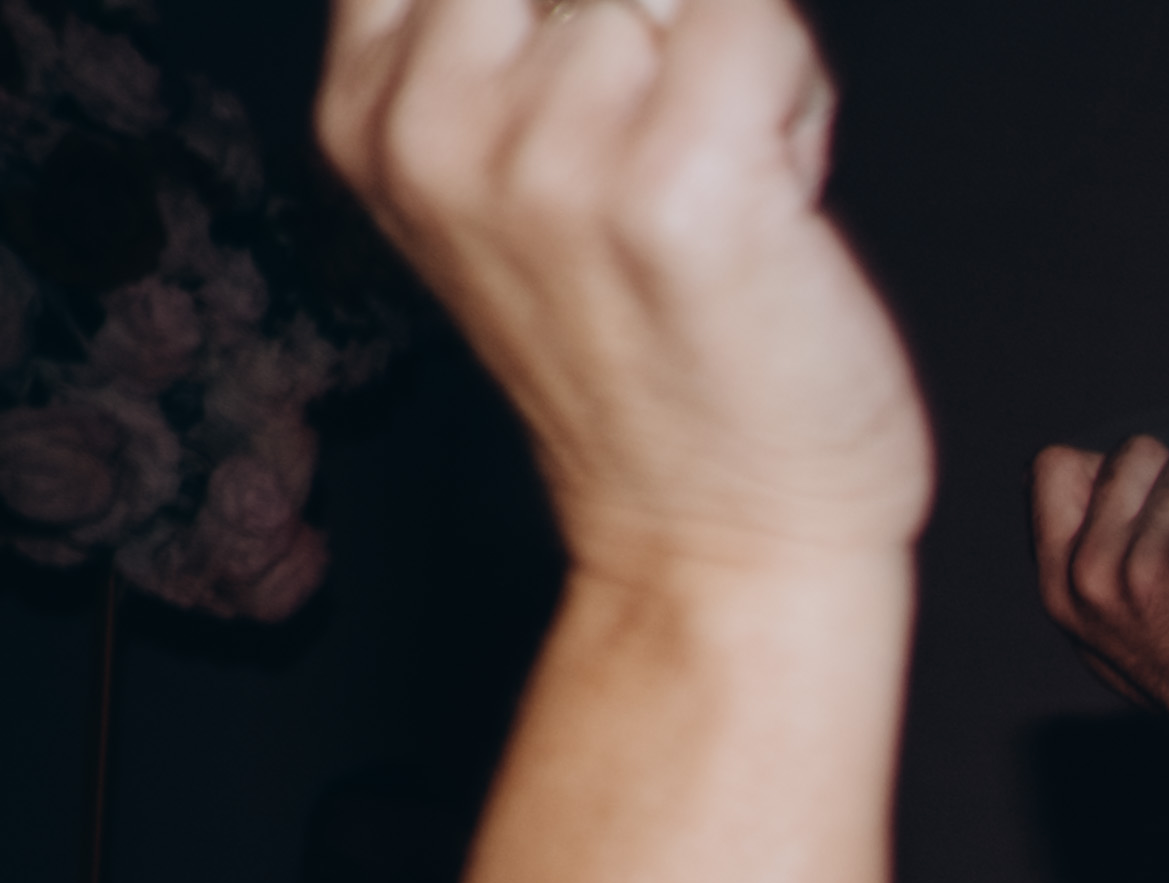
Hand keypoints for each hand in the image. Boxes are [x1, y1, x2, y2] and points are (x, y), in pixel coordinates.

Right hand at [324, 0, 927, 595]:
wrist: (721, 542)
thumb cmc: (651, 364)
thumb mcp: (509, 185)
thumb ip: (504, 50)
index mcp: (373, 119)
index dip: (547, 2)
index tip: (614, 76)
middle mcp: (435, 128)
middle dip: (644, 17)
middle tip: (681, 129)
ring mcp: (549, 156)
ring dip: (734, 63)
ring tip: (734, 187)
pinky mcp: (679, 183)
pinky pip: (757, 21)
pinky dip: (796, 92)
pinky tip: (783, 192)